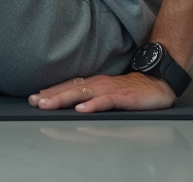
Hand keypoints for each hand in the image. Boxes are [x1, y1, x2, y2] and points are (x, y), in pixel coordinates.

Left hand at [29, 72, 175, 112]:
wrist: (158, 82)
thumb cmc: (132, 89)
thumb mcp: (108, 92)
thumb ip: (91, 96)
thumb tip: (71, 103)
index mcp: (94, 83)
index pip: (68, 86)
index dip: (50, 92)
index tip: (33, 98)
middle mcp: (98, 83)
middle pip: (70, 89)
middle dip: (51, 96)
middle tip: (34, 102)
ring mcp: (110, 89)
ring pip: (83, 93)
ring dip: (64, 99)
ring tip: (48, 105)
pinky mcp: (123, 96)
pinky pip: (105, 101)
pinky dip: (92, 105)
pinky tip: (82, 110)